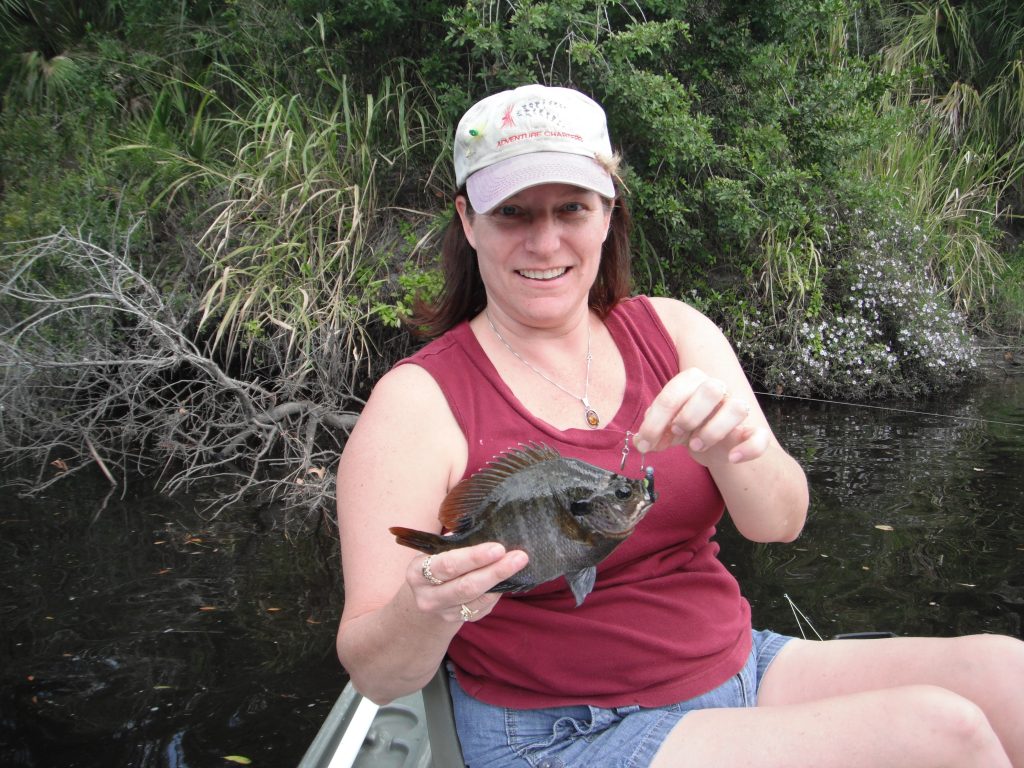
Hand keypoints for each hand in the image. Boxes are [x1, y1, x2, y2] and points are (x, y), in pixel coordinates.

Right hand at [405, 543, 528, 623]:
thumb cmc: (436, 563)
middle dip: (495, 571)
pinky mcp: (459, 621)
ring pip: (477, 599)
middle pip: (465, 586)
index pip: (447, 565)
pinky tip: (510, 578)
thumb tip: (488, 529)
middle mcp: (428, 596)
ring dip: (501, 581)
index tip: (498, 548)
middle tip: (519, 557)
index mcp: (418, 572)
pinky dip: (498, 592)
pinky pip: (482, 608)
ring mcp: (444, 612)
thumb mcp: (436, 551)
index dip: (473, 557)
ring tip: (519, 563)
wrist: (426, 597)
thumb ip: (456, 542)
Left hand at [634, 368, 768, 465]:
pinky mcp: (752, 431)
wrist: (711, 444)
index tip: (646, 441)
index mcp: (692, 380)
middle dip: (689, 415)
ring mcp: (736, 408)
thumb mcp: (663, 427)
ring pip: (737, 408)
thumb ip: (651, 432)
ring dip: (713, 430)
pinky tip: (731, 458)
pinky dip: (749, 448)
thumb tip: (640, 442)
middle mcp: (717, 388)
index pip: (675, 392)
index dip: (657, 419)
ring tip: (695, 446)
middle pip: (711, 388)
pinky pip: (760, 436)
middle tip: (676, 433)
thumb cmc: (683, 427)